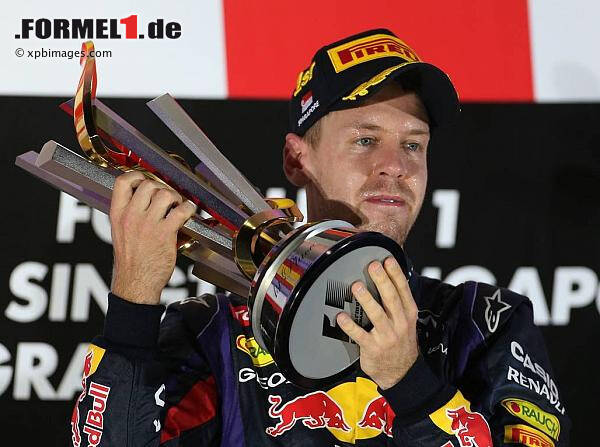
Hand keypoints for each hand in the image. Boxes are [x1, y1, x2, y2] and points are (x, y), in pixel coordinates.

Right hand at [109, 171, 196, 304]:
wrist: (135, 283)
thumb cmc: (130, 260)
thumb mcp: (120, 232)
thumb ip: (129, 213)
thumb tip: (145, 198)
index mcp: (117, 214)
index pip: (123, 182)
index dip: (137, 175)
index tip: (147, 179)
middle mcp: (131, 216)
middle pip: (149, 184)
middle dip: (162, 186)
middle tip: (167, 196)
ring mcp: (148, 225)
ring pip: (166, 194)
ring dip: (176, 197)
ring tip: (177, 205)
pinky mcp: (165, 234)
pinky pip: (181, 211)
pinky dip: (189, 208)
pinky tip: (188, 212)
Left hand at [336, 257, 418, 389]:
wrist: (402, 373)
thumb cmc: (401, 342)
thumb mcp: (406, 321)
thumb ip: (398, 302)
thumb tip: (387, 277)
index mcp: (408, 314)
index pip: (403, 290)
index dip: (395, 274)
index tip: (387, 260)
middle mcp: (399, 323)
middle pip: (390, 298)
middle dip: (382, 280)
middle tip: (372, 265)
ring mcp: (387, 336)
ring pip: (376, 314)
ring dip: (366, 299)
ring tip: (356, 286)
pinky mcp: (373, 348)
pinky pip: (360, 335)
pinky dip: (349, 326)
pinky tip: (340, 317)